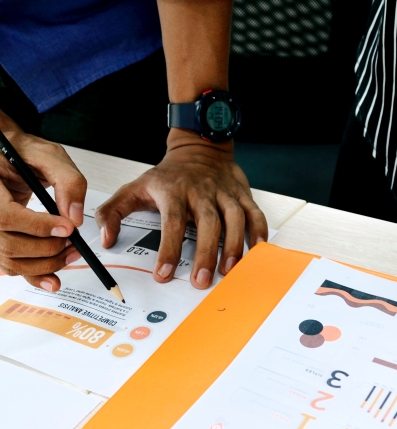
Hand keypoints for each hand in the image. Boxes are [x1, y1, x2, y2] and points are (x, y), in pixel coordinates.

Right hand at [0, 113, 86, 291]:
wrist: (7, 157)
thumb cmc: (23, 154)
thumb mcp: (49, 155)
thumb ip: (67, 180)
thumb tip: (74, 216)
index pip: (5, 216)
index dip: (37, 227)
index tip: (66, 228)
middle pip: (9, 244)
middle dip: (47, 248)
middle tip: (73, 242)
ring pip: (10, 261)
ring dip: (45, 264)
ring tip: (71, 253)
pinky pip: (11, 266)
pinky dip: (34, 276)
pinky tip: (53, 279)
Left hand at [95, 129, 267, 288]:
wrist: (198, 147)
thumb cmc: (167, 176)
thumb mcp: (134, 188)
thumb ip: (113, 213)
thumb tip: (106, 240)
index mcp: (173, 191)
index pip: (171, 222)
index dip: (168, 249)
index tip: (164, 274)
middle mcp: (200, 191)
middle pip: (207, 222)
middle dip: (205, 253)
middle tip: (201, 281)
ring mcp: (224, 192)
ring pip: (234, 217)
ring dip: (233, 245)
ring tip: (229, 271)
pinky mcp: (241, 193)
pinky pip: (254, 212)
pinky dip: (258, 231)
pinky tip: (256, 251)